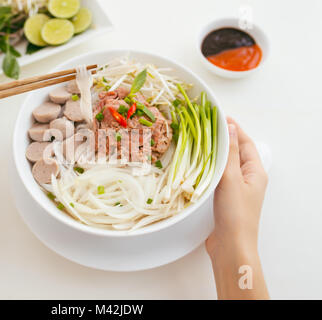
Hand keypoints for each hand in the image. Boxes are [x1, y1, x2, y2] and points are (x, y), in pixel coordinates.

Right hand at [206, 117, 268, 298]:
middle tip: (205, 128)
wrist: (231, 246)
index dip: (233, 128)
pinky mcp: (225, 199)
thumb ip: (230, 154)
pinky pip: (218, 177)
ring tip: (199, 143)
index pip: (245, 142)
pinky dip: (209, 169)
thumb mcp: (231, 179)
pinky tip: (197, 166)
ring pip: (226, 165)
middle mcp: (247, 179)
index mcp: (255, 172)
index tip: (218, 116)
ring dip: (215, 154)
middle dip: (223, 139)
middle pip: (236, 152)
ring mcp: (236, 189)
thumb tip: (230, 128)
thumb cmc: (235, 214)